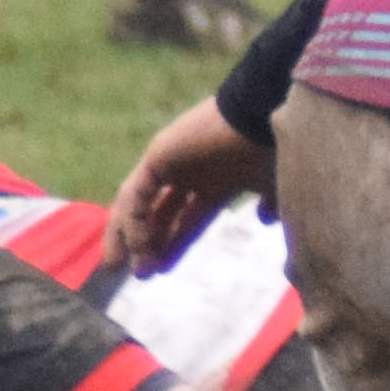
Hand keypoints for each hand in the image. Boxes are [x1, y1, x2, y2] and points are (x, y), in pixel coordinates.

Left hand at [111, 95, 274, 275]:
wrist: (261, 116)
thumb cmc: (272, 150)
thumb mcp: (273, 187)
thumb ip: (270, 205)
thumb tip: (268, 219)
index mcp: (215, 181)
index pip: (187, 218)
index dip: (174, 244)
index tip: (161, 270)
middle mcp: (189, 172)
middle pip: (157, 212)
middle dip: (146, 242)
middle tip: (136, 274)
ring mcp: (171, 162)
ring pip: (138, 204)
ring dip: (127, 236)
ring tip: (116, 267)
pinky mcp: (157, 155)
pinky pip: (136, 195)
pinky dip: (134, 222)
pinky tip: (138, 247)